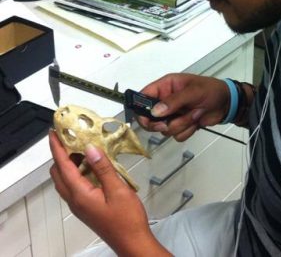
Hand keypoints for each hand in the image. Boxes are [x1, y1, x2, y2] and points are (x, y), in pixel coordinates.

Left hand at [49, 131, 170, 256]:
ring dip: (69, 163)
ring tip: (82, 146)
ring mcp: (79, 205)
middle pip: (58, 173)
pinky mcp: (86, 207)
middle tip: (70, 137)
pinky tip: (92, 164)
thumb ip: (103, 167)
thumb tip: (90, 148)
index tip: (53, 132)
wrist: (132, 243)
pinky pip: (74, 185)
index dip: (57, 147)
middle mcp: (74, 200)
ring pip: (65, 180)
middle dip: (60, 154)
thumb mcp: (117, 189)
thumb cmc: (127, 218)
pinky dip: (77, 171)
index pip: (63, 165)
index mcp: (79, 194)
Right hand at [138, 73, 229, 140]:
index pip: (144, 96)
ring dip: (180, 125)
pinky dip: (186, 131)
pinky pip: (176, 135)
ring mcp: (173, 114)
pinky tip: (196, 121)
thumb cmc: (211, 90)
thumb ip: (174, 101)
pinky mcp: (181, 125)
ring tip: (194, 114)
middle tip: (168, 124)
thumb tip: (155, 112)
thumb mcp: (193, 91)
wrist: (227, 103)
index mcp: (165, 86)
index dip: (141, 108)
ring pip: (164, 129)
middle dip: (160, 123)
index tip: (147, 119)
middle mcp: (165, 101)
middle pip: (150, 118)